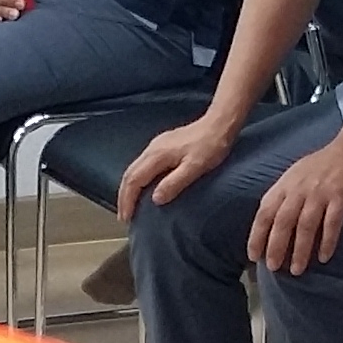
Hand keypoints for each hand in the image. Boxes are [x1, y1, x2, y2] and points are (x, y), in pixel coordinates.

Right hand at [115, 112, 241, 215]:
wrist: (219, 124)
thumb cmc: (211, 146)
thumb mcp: (195, 168)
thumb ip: (174, 183)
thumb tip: (155, 198)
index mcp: (157, 155)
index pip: (134, 180)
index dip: (127, 201)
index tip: (126, 218)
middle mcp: (152, 149)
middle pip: (129, 174)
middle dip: (123, 197)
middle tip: (123, 216)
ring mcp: (156, 146)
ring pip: (134, 169)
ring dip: (129, 189)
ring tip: (130, 206)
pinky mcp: (162, 145)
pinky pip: (142, 165)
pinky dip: (137, 180)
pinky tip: (143, 188)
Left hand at [248, 134, 342, 271]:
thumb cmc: (323, 166)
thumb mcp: (295, 176)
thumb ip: (282, 197)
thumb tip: (268, 226)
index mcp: (286, 185)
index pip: (265, 212)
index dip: (257, 235)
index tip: (253, 256)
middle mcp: (300, 189)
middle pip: (283, 221)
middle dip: (276, 246)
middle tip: (273, 268)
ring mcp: (321, 192)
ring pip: (306, 225)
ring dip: (300, 250)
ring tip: (297, 270)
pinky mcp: (341, 196)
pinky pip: (332, 222)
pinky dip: (327, 241)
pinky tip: (324, 257)